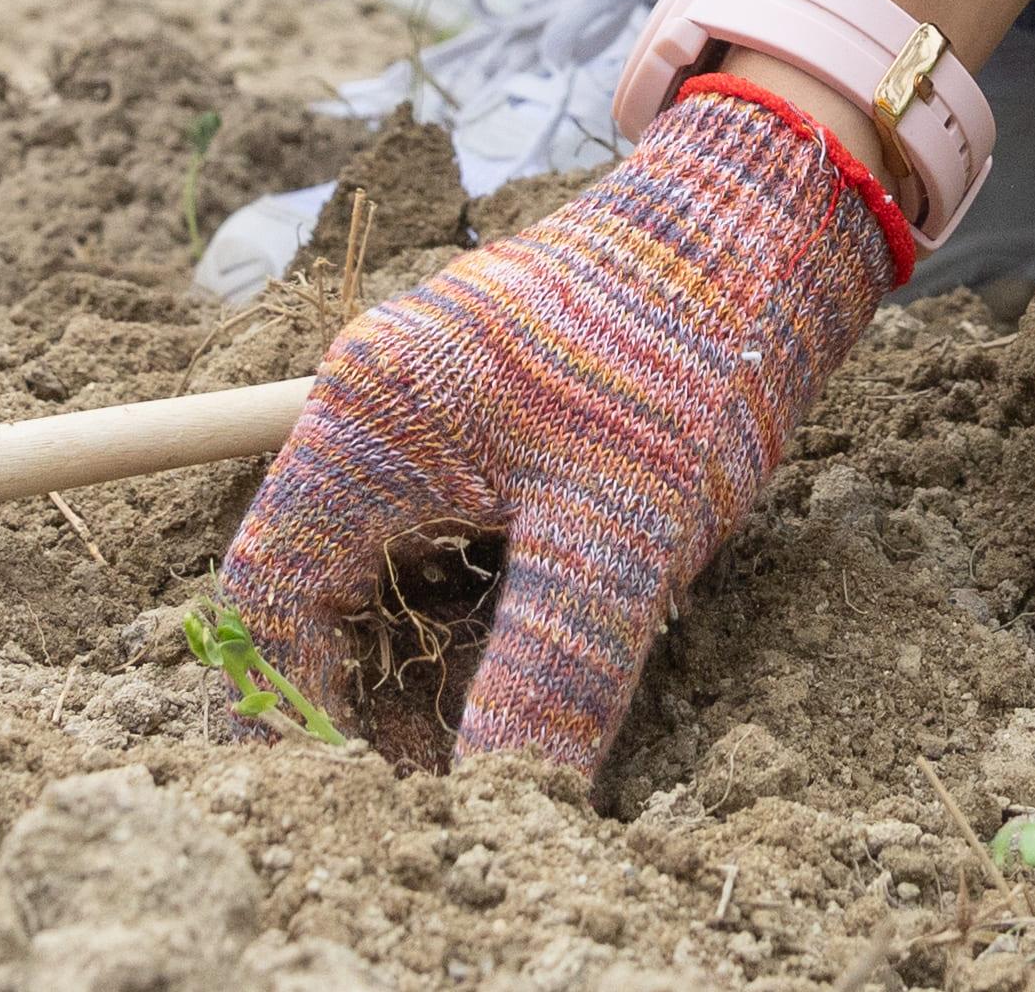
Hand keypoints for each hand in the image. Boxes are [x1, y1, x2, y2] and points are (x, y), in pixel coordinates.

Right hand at [211, 87, 892, 784]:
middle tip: (456, 764)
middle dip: (375, 686)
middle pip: (321, 581)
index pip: (266, 594)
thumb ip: (547, 678)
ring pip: (390, 558)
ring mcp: (430, 394)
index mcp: (365, 418)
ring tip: (509, 705)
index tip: (386, 783)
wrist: (768, 219)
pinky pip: (448, 522)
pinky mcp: (490, 400)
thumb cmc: (683, 359)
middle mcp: (373, 398)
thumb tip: (503, 814)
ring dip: (435, 644)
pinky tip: (552, 623)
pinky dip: (481, 591)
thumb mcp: (619, 538)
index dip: (304, 706)